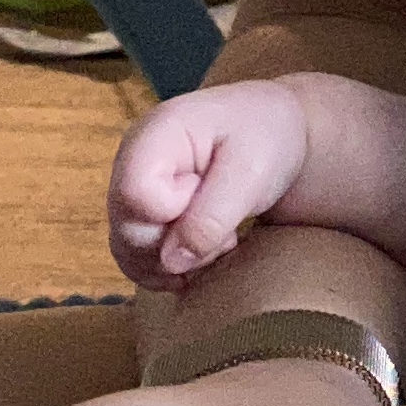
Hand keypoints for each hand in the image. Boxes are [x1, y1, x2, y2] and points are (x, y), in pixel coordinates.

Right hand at [107, 80, 316, 286]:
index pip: (135, 194)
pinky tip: (204, 252)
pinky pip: (137, 262)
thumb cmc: (266, 137)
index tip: (208, 190)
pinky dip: (171, 271)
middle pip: (128, 230)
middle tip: (225, 227)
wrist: (277, 135)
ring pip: (130, 253)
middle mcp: (130, 164)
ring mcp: (133, 193)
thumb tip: (171, 262)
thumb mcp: (251, 170)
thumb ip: (212, 216)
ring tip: (219, 236)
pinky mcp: (141, 218)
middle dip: (181, 244)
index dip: (174, 209)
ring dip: (179, 262)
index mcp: (154, 134)